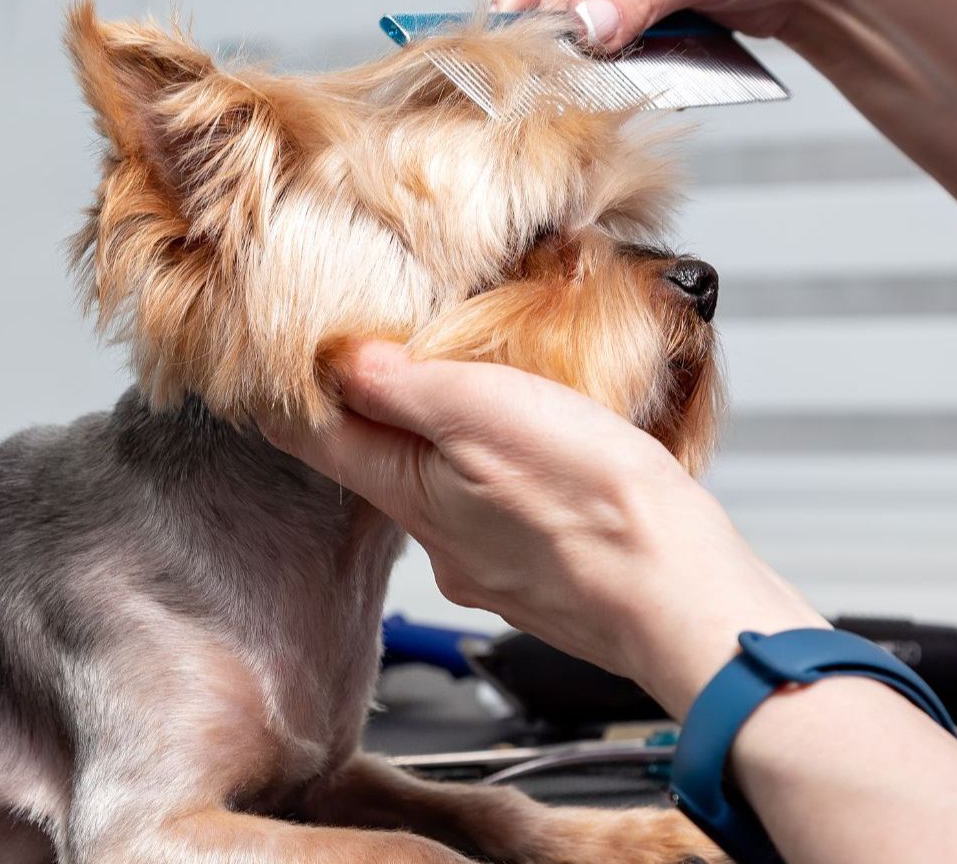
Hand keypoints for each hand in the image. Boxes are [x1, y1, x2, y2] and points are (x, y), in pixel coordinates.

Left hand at [263, 341, 823, 713]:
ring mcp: (495, 569)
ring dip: (461, 452)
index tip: (276, 370)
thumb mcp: (484, 410)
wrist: (680, 594)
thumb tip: (342, 363)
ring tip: (499, 405)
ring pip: (454, 495)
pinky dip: (516, 488)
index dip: (295, 400)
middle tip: (400, 362)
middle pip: (387, 467)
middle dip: (389, 417)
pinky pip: (510, 521)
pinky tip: (555, 470)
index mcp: (412, 495)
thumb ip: (405, 386)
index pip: (319, 442)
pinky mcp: (548, 579)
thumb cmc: (595, 505)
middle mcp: (442, 544)